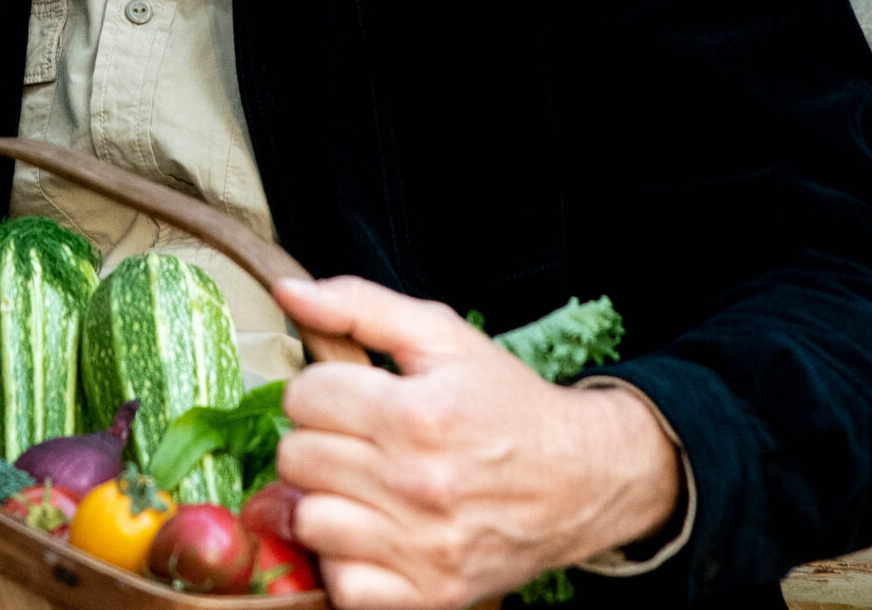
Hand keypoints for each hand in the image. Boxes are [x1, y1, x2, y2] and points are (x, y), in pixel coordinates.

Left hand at [272, 277, 678, 609]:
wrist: (584, 480)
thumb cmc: (506, 404)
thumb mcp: (442, 336)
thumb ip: (359, 305)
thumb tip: (288, 291)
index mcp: (417, 414)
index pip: (303, 397)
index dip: (321, 391)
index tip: (351, 398)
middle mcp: (419, 484)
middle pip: (296, 459)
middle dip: (319, 442)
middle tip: (359, 443)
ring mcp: (425, 548)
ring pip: (309, 522)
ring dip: (327, 504)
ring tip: (365, 489)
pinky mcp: (431, 596)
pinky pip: (343, 585)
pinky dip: (349, 564)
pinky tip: (376, 536)